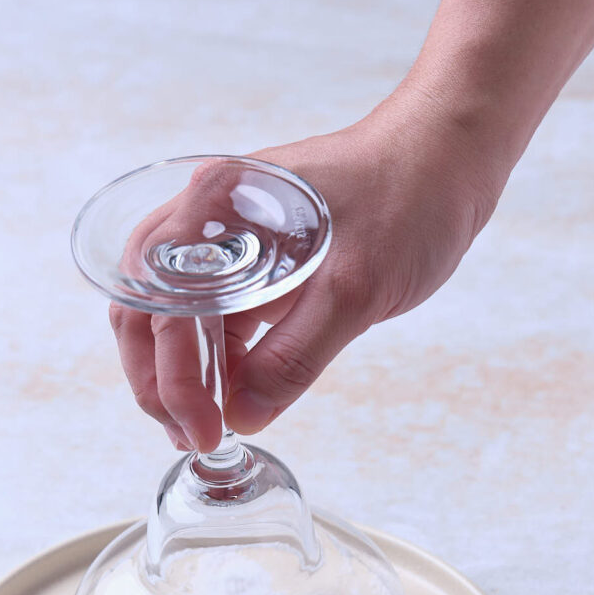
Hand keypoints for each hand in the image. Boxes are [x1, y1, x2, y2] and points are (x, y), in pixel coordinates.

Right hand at [110, 85, 501, 451]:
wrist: (447, 158)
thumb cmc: (408, 197)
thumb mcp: (355, 287)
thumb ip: (294, 357)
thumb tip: (242, 416)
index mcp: (215, 209)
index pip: (158, 307)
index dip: (171, 379)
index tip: (201, 429)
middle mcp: (208, 221)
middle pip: (146, 311)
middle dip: (157, 382)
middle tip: (189, 436)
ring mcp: (228, 241)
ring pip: (175, 317)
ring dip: (180, 376)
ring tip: (199, 428)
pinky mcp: (256, 260)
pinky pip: (215, 316)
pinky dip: (214, 361)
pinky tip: (228, 396)